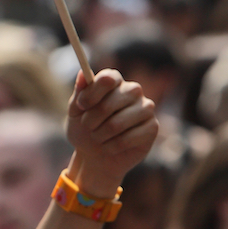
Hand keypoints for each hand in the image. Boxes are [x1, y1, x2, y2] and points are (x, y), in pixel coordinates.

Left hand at [66, 69, 157, 197]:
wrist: (95, 155)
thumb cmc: (84, 128)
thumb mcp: (75, 111)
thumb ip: (79, 92)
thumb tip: (82, 73)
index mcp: (114, 80)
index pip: (107, 79)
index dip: (91, 94)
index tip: (81, 106)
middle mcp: (133, 90)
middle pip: (109, 103)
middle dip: (91, 121)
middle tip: (88, 127)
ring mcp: (146, 108)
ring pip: (116, 124)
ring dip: (100, 136)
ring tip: (98, 137)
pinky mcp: (152, 127)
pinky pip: (127, 139)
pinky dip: (111, 146)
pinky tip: (110, 146)